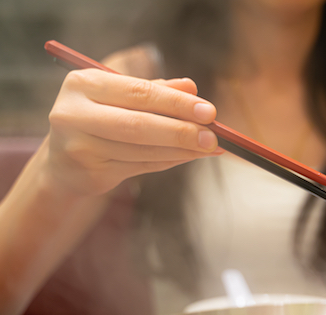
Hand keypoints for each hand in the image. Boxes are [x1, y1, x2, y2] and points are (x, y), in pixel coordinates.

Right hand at [44, 69, 221, 195]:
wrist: (64, 159)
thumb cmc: (101, 117)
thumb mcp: (122, 96)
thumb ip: (156, 90)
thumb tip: (192, 86)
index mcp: (83, 84)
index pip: (139, 92)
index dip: (177, 103)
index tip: (209, 111)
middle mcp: (74, 113)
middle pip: (138, 124)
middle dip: (181, 131)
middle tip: (213, 136)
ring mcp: (79, 146)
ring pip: (142, 149)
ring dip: (182, 150)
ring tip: (209, 147)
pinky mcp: (90, 173)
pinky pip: (141, 166)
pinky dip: (170, 161)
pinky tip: (189, 156)